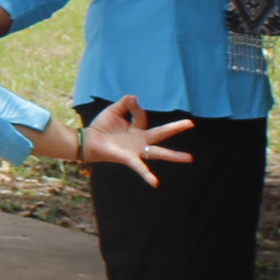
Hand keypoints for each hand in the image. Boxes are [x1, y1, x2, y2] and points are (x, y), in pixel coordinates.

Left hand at [74, 96, 197, 186]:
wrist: (88, 141)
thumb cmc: (101, 127)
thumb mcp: (114, 111)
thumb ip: (124, 104)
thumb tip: (134, 97)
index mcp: (136, 129)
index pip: (143, 116)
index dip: (137, 107)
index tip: (132, 101)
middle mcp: (139, 140)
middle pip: (161, 134)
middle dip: (175, 128)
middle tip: (191, 123)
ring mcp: (136, 150)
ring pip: (157, 152)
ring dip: (173, 156)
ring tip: (189, 158)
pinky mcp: (128, 158)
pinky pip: (139, 167)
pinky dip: (147, 175)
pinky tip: (156, 183)